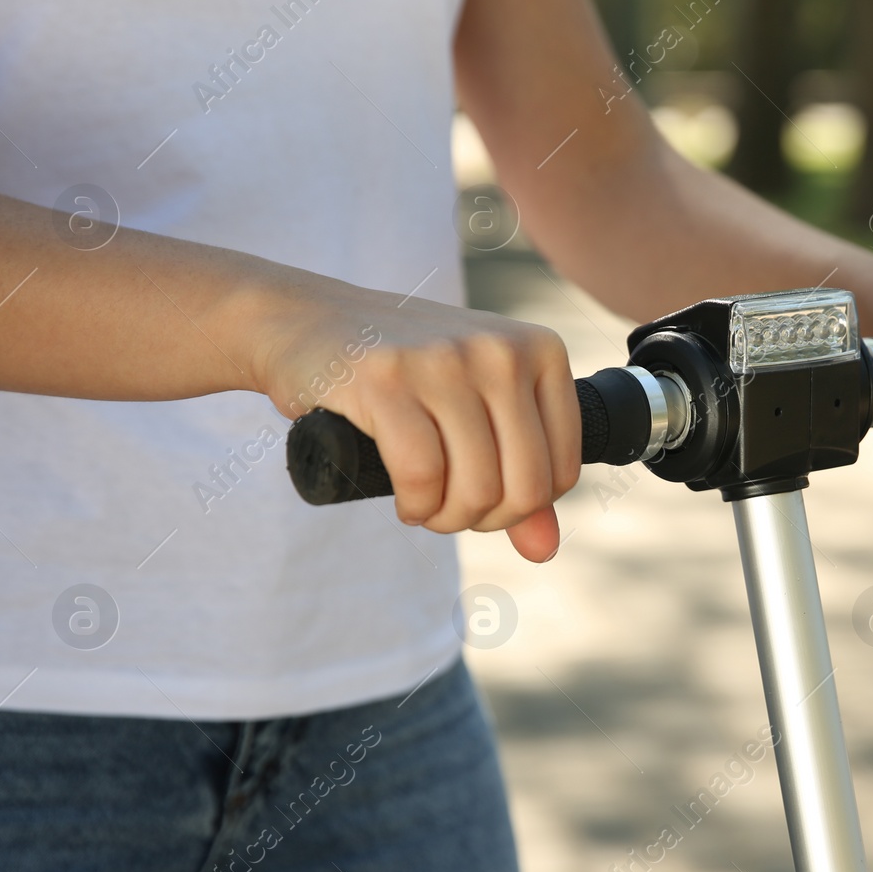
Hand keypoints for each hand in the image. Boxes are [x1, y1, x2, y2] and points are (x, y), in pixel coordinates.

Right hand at [255, 283, 580, 561]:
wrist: (311, 321)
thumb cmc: (407, 373)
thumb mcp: (478, 410)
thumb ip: (521, 475)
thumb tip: (545, 550)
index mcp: (540, 350)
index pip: (561, 470)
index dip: (523, 508)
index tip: (485, 499)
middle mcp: (501, 350)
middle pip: (524, 487)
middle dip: (485, 519)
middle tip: (449, 510)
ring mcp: (444, 359)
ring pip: (476, 488)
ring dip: (446, 519)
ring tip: (424, 505)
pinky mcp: (386, 378)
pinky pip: (422, 476)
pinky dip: (415, 506)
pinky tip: (405, 501)